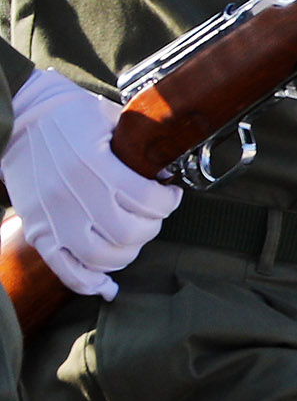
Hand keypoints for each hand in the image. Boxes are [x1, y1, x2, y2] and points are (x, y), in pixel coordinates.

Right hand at [2, 74, 170, 296]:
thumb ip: (140, 148)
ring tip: (131, 237)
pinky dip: (89, 282)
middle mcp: (74, 195)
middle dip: (151, 226)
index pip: (150, 201)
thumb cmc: (70, 116)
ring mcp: (53, 217)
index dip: (169, 201)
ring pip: (102, 257)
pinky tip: (107, 284)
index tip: (171, 194)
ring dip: (126, 252)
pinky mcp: (37, 229)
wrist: (20, 118)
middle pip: (130, 234)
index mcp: (95, 165)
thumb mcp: (112, 120)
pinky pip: (65, 269)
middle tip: (151, 215)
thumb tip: (166, 175)